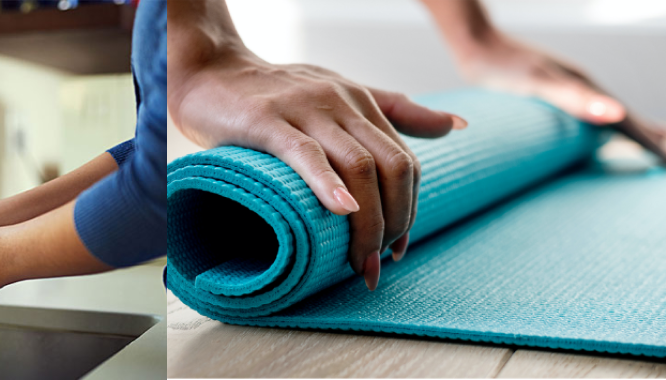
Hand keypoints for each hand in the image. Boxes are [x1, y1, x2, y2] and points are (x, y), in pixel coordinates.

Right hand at [170, 50, 465, 289]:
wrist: (209, 71)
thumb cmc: (271, 90)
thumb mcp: (340, 92)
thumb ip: (395, 109)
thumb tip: (456, 125)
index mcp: (361, 102)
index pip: (404, 162)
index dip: (408, 209)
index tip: (397, 248)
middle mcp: (341, 102)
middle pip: (391, 167)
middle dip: (393, 222)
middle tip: (375, 262)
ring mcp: (305, 110)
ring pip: (358, 166)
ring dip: (366, 222)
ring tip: (356, 259)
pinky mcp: (267, 121)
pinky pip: (306, 155)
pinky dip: (328, 185)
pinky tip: (340, 210)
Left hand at [457, 34, 665, 165]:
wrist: (474, 42)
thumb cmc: (501, 66)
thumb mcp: (538, 83)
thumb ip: (576, 99)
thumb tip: (617, 115)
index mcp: (585, 86)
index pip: (625, 118)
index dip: (646, 140)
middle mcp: (580, 84)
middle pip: (621, 114)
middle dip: (646, 136)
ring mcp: (564, 85)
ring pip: (605, 111)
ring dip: (626, 128)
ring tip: (646, 141)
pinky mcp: (546, 89)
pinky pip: (583, 110)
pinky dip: (599, 122)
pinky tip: (593, 128)